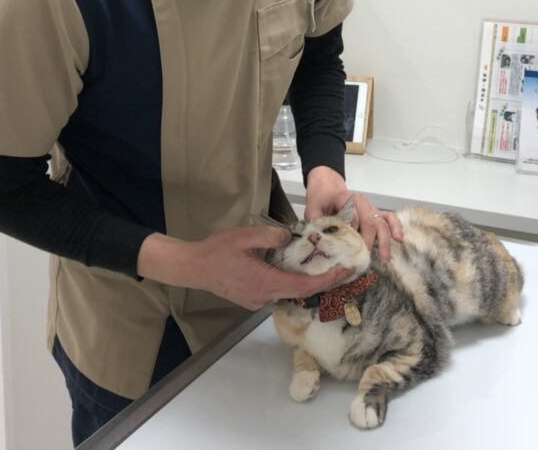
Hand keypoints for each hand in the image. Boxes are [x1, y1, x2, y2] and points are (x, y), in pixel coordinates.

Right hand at [137, 228, 351, 309]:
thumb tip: (290, 237)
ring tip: (325, 265)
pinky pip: (277, 290)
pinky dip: (291, 281)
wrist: (193, 268)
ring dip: (307, 280)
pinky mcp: (252, 299)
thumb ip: (271, 236)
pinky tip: (297, 268)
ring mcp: (258, 301)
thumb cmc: (217, 251)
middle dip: (323, 280)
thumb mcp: (245, 236)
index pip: (304, 286)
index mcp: (266, 283)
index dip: (327, 280)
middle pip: (301, 292)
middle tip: (343, 267)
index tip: (345, 272)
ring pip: (289, 292)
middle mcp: (265, 297)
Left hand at [304, 166, 402, 261]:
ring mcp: (370, 207)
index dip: (352, 232)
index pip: (353, 216)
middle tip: (365, 258)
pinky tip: (398, 239)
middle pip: (370, 222)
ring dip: (384, 240)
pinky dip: (395, 227)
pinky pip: (389, 218)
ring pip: (382, 222)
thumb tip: (322, 242)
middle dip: (369, 242)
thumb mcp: (312, 210)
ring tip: (385, 258)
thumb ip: (316, 223)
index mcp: (345, 199)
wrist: (328, 188)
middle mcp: (361, 202)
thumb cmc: (321, 200)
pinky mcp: (375, 211)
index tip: (348, 246)